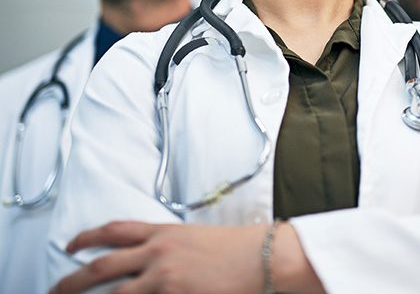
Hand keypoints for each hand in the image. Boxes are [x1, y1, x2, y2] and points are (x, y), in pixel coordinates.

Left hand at [51, 221, 266, 293]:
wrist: (266, 258)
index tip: (71, 245)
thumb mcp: (198, 238)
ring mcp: (165, 280)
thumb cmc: (239, 249)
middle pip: (101, 266)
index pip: (115, 230)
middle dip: (70, 282)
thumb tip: (146, 261)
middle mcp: (158, 253)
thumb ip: (169, 246)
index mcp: (165, 233)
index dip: (87, 237)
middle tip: (55, 291)